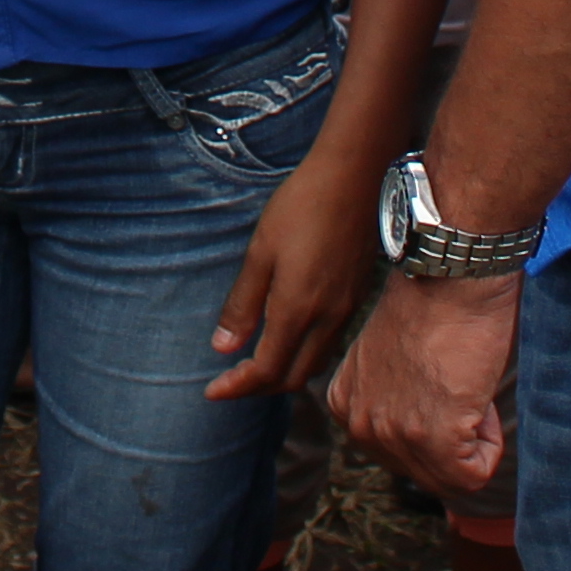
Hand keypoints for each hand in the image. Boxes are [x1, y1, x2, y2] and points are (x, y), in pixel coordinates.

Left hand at [206, 152, 382, 398]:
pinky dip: (305, 354)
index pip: (267, 371)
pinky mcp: (357, 297)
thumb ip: (243, 304)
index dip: (238, 387)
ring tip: (256, 363)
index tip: (212, 392)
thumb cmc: (300, 207)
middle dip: (260, 387)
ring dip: (284, 373)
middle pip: (294, 378)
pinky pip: (331, 344)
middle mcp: (327, 320)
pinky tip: (288, 337)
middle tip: (232, 380)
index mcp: (298, 311)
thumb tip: (223, 349)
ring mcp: (347, 310)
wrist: (354, 178)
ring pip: (315, 363)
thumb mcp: (260, 252)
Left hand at [330, 267, 522, 488]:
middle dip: (455, 438)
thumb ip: (390, 398)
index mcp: (345, 404)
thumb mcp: (390, 359)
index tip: (439, 377)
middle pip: (425, 472)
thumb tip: (417, 429)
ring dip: (474, 438)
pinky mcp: (431, 436)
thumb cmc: (435, 303)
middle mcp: (359, 424)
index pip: (400, 453)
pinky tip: (477, 396)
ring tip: (467, 388)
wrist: (452, 272)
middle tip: (460, 385)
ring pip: (451, 477)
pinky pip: (473, 473)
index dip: (435, 423)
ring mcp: (392, 432)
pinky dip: (489, 443)